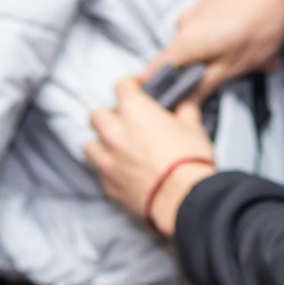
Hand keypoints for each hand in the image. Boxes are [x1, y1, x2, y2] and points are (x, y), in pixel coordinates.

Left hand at [85, 75, 215, 237]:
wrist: (182, 199)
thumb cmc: (189, 160)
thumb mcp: (193, 127)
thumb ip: (185, 111)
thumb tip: (184, 105)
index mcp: (135, 112)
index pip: (121, 86)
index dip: (130, 85)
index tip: (136, 88)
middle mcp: (114, 133)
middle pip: (97, 115)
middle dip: (109, 116)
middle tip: (125, 122)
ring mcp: (107, 161)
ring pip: (90, 146)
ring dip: (101, 144)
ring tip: (117, 149)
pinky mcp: (108, 185)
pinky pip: (100, 172)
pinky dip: (109, 169)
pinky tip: (123, 172)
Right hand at [144, 0, 283, 99]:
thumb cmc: (262, 22)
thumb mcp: (234, 66)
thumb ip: (205, 86)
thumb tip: (187, 102)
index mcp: (184, 42)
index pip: (156, 71)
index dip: (161, 89)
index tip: (170, 100)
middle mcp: (185, 23)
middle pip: (182, 60)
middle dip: (205, 74)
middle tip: (231, 78)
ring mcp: (197, 11)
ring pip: (201, 46)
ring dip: (221, 58)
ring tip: (249, 59)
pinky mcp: (210, 3)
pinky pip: (210, 31)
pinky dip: (227, 42)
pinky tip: (248, 44)